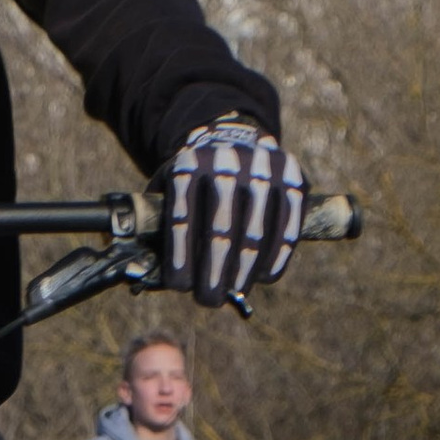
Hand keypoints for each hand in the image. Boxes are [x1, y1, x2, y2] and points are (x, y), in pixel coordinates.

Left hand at [161, 121, 306, 309]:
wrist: (235, 140)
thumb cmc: (195, 181)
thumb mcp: (169, 187)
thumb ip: (157, 224)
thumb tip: (146, 274)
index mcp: (188, 165)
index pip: (183, 218)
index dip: (181, 256)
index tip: (179, 286)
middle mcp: (227, 163)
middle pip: (221, 230)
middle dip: (213, 272)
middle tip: (208, 299)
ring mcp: (264, 169)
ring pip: (255, 232)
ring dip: (244, 271)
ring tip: (235, 292)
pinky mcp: (293, 178)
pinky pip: (287, 227)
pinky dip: (276, 257)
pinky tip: (264, 277)